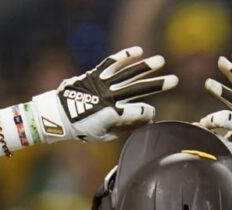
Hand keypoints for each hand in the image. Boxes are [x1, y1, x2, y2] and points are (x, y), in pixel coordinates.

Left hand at [32, 46, 177, 142]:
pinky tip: (138, 51)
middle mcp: (109, 97)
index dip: (149, 114)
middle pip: (138, 89)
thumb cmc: (81, 130)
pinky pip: (111, 64)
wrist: (56, 116)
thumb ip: (124, 128)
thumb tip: (144, 119)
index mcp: (113, 115)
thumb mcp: (104, 136)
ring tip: (160, 61)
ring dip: (145, 67)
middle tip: (175, 80)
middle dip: (158, 85)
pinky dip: (124, 56)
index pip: (141, 111)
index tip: (149, 115)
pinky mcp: (94, 75)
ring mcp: (101, 84)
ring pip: (127, 74)